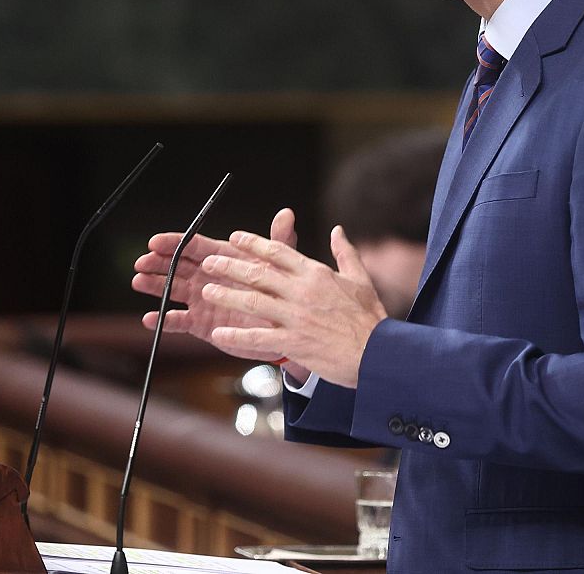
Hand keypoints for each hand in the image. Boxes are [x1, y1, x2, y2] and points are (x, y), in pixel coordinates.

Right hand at [131, 208, 298, 361]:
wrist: (282, 327)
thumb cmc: (279, 290)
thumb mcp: (279, 264)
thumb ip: (278, 240)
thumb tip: (286, 214)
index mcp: (221, 258)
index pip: (192, 246)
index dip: (173, 243)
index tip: (155, 242)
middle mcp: (207, 277)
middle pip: (176, 266)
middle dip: (158, 262)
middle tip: (143, 262)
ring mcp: (201, 300)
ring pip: (171, 290)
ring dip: (155, 286)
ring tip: (139, 281)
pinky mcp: (201, 323)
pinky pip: (178, 321)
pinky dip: (163, 320)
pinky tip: (151, 318)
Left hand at [197, 224, 387, 387]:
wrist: (377, 353)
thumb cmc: (370, 318)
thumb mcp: (360, 278)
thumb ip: (345, 252)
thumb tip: (337, 230)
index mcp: (316, 274)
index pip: (279, 252)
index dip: (254, 243)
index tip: (235, 237)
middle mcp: (302, 291)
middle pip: (259, 274)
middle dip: (230, 265)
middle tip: (210, 262)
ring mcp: (296, 317)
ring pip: (253, 302)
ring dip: (227, 295)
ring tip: (206, 291)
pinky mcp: (294, 341)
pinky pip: (258, 337)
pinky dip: (236, 335)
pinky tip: (218, 335)